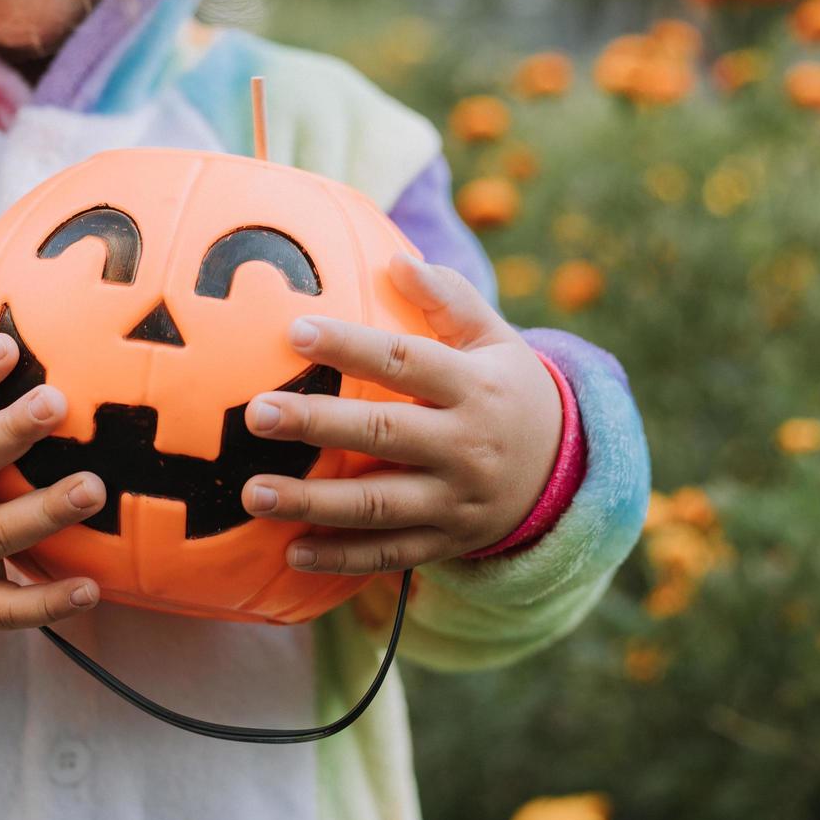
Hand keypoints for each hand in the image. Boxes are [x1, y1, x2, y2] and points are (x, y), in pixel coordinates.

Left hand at [241, 253, 562, 573]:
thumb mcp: (496, 340)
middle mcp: (466, 447)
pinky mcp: (446, 543)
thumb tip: (395, 260)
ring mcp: (455, 502)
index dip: (351, 346)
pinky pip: (388, 555)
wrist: (566, 475)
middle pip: (384, 434)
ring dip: (313, 503)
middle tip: (257, 413)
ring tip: (253, 493)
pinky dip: (341, 558)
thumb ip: (449, 300)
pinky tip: (291, 553)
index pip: (406, 361)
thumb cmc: (508, 391)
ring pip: (377, 505)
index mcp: (476, 388)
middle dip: (318, 425)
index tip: (295, 331)